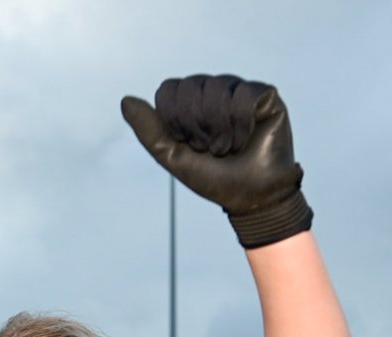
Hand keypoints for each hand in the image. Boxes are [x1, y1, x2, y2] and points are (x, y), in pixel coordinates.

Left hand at [121, 74, 311, 247]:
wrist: (251, 197)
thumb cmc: (213, 178)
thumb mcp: (173, 157)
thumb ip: (149, 131)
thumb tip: (125, 100)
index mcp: (192, 102)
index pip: (169, 89)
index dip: (174, 119)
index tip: (189, 144)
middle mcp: (216, 90)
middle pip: (191, 85)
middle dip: (196, 124)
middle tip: (210, 149)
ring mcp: (241, 90)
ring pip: (217, 88)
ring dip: (218, 128)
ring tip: (228, 147)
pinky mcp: (266, 95)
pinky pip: (244, 95)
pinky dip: (241, 123)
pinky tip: (247, 138)